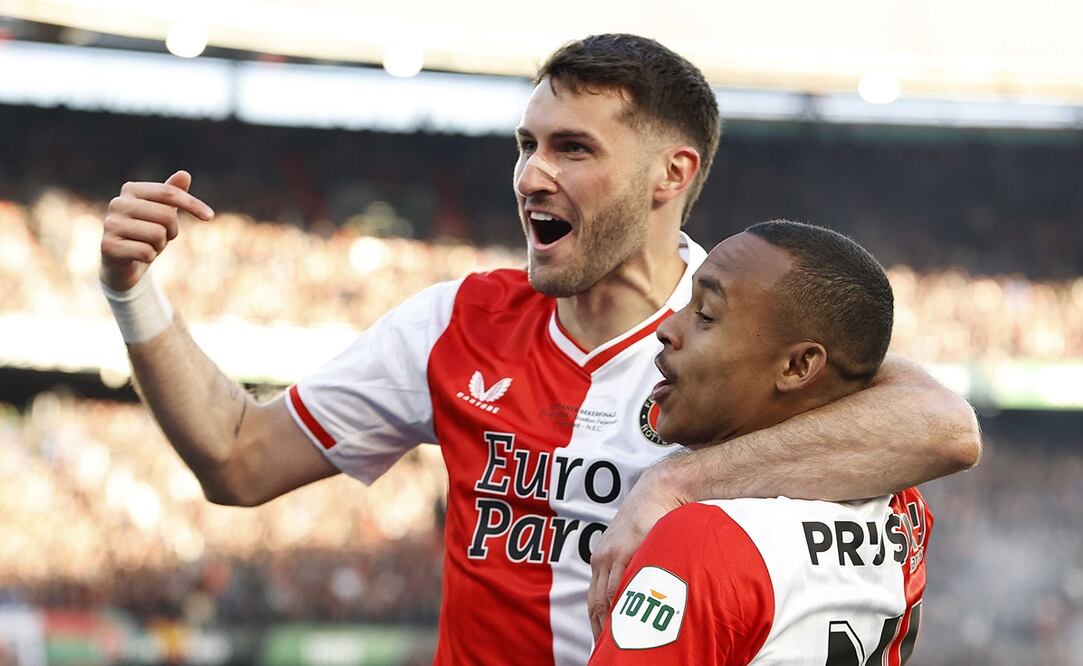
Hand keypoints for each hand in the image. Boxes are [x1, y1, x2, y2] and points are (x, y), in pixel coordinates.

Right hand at [100, 170, 213, 290]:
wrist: (123, 264)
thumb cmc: (147, 234)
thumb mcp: (164, 213)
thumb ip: (172, 193)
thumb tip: (184, 174)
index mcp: (131, 189)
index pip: (169, 193)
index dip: (192, 204)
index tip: (209, 216)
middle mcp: (117, 203)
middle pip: (166, 214)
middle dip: (171, 230)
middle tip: (161, 237)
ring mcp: (110, 224)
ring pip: (158, 234)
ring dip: (159, 245)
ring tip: (147, 245)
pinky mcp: (107, 246)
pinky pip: (146, 252)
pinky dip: (148, 257)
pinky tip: (137, 256)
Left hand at [588, 463, 689, 637]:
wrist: (658, 491)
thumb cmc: (650, 521)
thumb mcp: (634, 546)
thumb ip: (633, 568)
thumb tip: (644, 596)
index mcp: (601, 561)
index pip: (594, 602)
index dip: (597, 626)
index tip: (602, 647)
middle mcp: (602, 560)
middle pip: (596, 605)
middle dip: (601, 632)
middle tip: (610, 654)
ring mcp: (613, 556)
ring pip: (606, 599)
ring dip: (612, 624)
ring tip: (622, 646)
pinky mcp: (627, 551)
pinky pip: (622, 585)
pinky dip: (623, 606)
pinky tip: (629, 622)